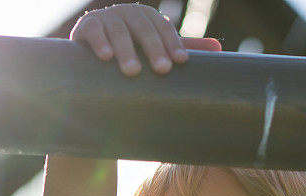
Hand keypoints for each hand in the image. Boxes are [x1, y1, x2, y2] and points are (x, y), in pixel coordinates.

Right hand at [70, 4, 221, 76]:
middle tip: (162, 70)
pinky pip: (94, 31)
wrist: (93, 52)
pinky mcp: (86, 26)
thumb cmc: (133, 51)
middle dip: (154, 48)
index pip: (164, 28)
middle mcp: (129, 14)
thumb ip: (183, 47)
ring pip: (119, 31)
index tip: (181, 62)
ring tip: (132, 71)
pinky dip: (99, 43)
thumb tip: (218, 48)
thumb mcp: (157, 48)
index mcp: (148, 18)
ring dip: (126, 50)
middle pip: (144, 28)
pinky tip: (105, 57)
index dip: (173, 43)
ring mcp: (107, 18)